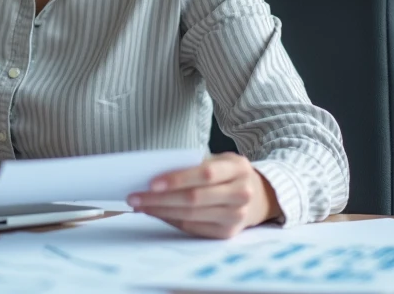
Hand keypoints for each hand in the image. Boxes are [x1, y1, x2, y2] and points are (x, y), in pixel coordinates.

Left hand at [127, 152, 280, 238]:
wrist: (258, 195)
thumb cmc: (229, 174)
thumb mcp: (220, 160)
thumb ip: (194, 165)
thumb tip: (155, 177)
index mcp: (239, 168)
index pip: (205, 174)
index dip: (177, 179)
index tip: (151, 183)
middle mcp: (241, 193)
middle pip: (194, 198)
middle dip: (160, 199)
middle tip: (135, 197)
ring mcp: (236, 216)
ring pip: (191, 215)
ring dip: (161, 211)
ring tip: (140, 206)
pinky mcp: (228, 233)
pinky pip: (194, 227)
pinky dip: (172, 221)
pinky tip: (157, 214)